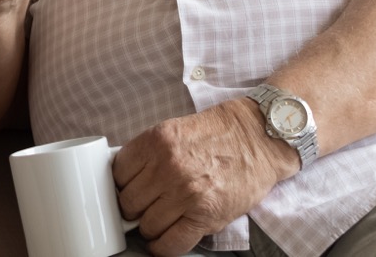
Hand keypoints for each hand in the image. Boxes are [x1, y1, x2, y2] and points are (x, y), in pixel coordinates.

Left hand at [114, 99, 299, 255]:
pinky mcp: (205, 216)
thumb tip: (122, 179)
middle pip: (128, 202)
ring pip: (147, 225)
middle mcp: (167, 167)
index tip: (128, 189)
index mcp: (155, 142)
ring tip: (159, 221)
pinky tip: (164, 240)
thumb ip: (147, 153)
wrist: (258, 139)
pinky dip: (163, 247)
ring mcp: (186, 194)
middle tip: (144, 206)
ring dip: (150, 227)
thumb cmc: (217, 135)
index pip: (117, 174)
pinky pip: (171, 243)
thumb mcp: (173, 131)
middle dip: (134, 208)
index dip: (122, 185)